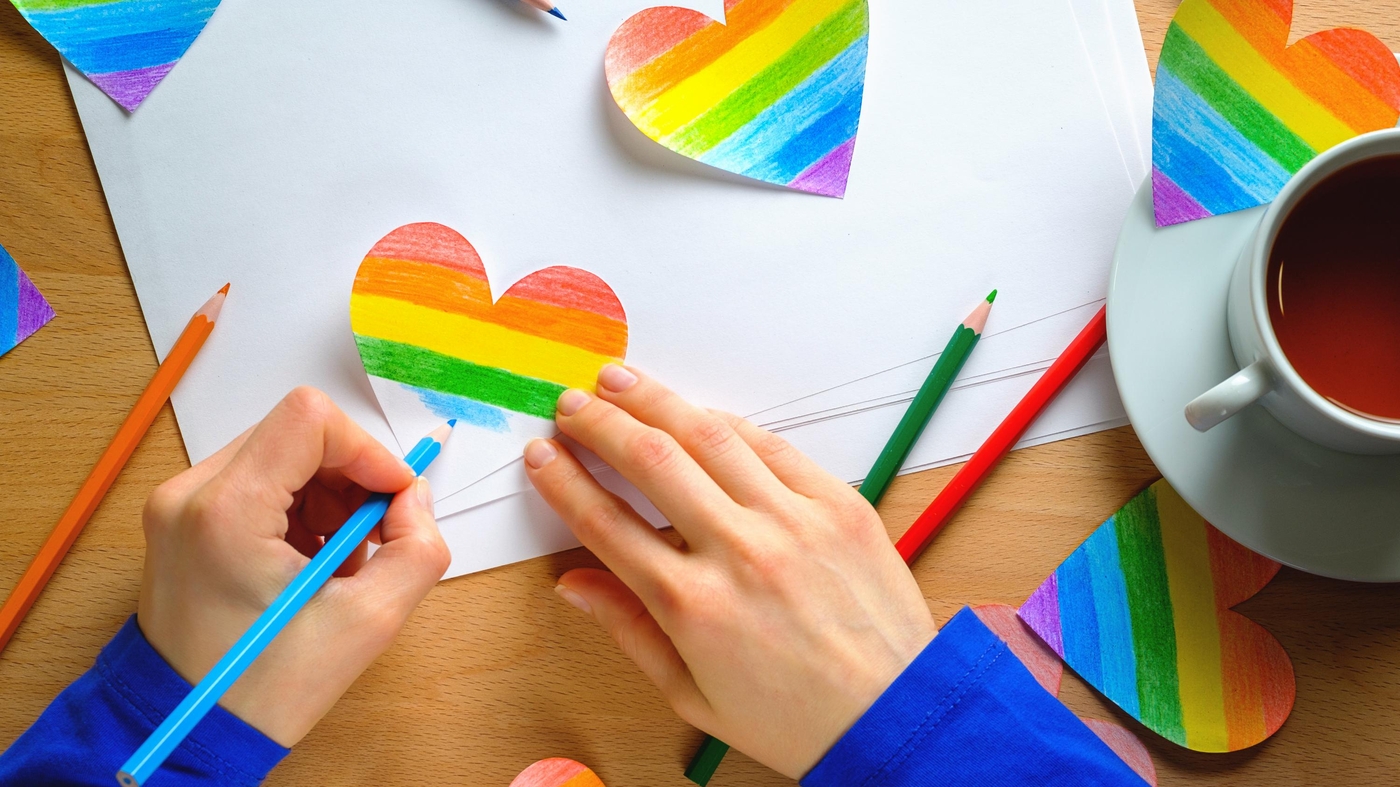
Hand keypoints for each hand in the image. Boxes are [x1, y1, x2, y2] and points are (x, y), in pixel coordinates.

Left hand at [137, 387, 450, 745]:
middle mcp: (190, 494)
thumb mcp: (368, 623)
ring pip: (282, 455)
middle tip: (373, 537)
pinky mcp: (183, 519)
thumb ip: (418, 547)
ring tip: (339, 563)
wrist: (193, 733)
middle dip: (351, 479)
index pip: (310, 420)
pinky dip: (299, 511)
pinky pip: (259, 482)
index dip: (368, 451)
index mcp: (226, 512)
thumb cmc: (264, 689)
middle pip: (297, 433)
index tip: (392, 498)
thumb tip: (414, 497)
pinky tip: (310, 564)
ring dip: (328, 497)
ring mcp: (179, 505)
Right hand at [524, 366, 936, 777]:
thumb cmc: (795, 718)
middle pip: (651, 462)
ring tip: (620, 381)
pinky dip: (727, 422)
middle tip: (571, 405)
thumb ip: (629, 630)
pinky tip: (697, 411)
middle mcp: (740, 551)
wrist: (897, 713)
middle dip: (600, 423)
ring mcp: (792, 520)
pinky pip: (772, 446)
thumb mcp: (693, 694)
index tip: (541, 455)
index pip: (606, 524)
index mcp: (693, 607)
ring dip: (657, 401)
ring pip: (709, 436)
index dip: (565, 482)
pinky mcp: (837, 503)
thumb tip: (573, 584)